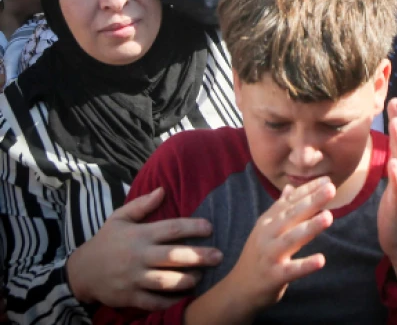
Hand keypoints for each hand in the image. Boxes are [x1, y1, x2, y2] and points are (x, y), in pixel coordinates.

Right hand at [65, 187, 221, 309]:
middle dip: (198, 256)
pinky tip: (185, 296)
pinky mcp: (129, 297)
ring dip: (186, 280)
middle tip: (219, 256)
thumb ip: (141, 205)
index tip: (210, 227)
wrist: (81, 272)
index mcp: (139, 235)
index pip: (170, 228)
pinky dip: (170, 301)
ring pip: (165, 281)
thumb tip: (162, 190)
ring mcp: (133, 278)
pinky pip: (153, 302)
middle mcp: (138, 256)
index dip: (192, 227)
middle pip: (172, 256)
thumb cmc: (106, 242)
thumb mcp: (119, 219)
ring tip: (201, 277)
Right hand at [224, 177, 334, 311]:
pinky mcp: (274, 276)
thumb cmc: (259, 255)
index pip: (290, 201)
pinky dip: (305, 265)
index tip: (327, 180)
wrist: (239, 289)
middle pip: (291, 215)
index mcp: (268, 221)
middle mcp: (267, 234)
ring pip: (291, 239)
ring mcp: (270, 255)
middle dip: (311, 201)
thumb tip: (290, 187)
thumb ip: (279, 208)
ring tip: (328, 217)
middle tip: (331, 189)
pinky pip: (291, 270)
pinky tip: (321, 260)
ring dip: (309, 227)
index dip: (308, 190)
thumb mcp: (266, 229)